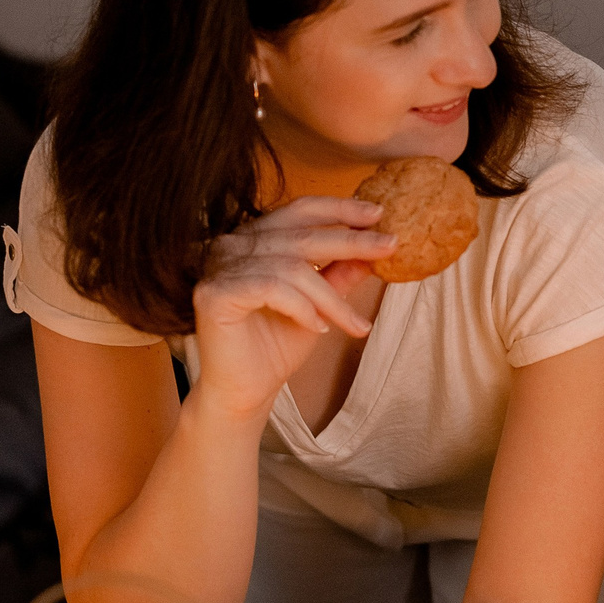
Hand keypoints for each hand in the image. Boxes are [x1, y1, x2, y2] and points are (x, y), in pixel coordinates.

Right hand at [187, 199, 394, 421]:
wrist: (243, 393)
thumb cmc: (274, 349)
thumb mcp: (318, 306)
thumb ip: (338, 275)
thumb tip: (374, 248)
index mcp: (254, 239)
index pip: (300, 210)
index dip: (339, 209)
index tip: (378, 214)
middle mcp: (232, 245)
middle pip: (301, 236)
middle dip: (351, 242)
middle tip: (389, 246)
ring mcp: (219, 267)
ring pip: (292, 268)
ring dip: (330, 298)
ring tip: (353, 323)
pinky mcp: (214, 292)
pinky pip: (272, 289)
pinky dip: (302, 308)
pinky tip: (318, 328)